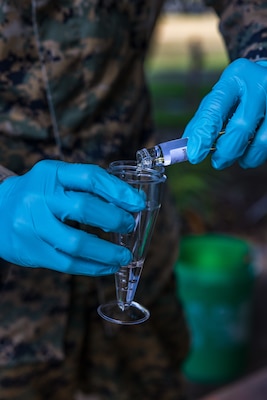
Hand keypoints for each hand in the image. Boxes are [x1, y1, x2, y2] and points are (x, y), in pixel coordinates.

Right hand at [0, 160, 144, 275]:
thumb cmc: (37, 194)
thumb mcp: (57, 179)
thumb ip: (86, 188)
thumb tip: (127, 203)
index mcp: (50, 174)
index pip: (90, 177)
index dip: (118, 191)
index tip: (138, 202)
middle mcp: (39, 198)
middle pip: (84, 209)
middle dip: (114, 219)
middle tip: (129, 226)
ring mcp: (33, 226)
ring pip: (77, 243)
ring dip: (107, 252)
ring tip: (124, 255)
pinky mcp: (32, 251)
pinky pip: (67, 263)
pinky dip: (93, 267)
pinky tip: (107, 266)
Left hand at [183, 58, 266, 168]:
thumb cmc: (242, 91)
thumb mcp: (222, 96)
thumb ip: (205, 120)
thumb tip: (189, 147)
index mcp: (235, 77)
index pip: (215, 109)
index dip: (203, 134)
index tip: (195, 155)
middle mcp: (260, 84)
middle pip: (241, 128)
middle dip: (226, 151)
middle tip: (217, 161)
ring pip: (261, 141)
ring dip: (245, 157)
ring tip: (238, 157)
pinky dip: (257, 154)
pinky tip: (251, 151)